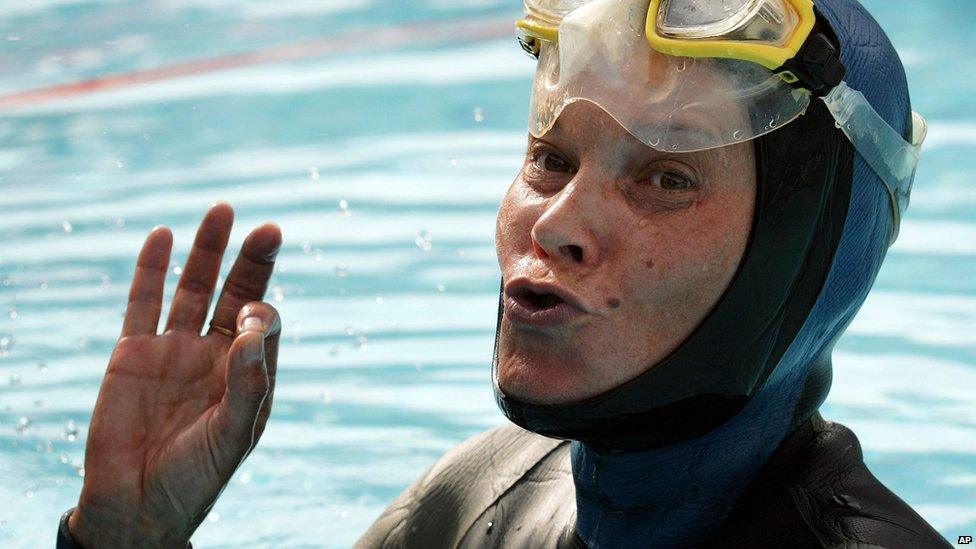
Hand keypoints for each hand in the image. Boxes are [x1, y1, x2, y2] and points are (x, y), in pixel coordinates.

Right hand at [68, 203, 281, 547]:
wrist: (136, 503)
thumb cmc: (196, 476)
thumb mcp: (232, 434)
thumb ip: (247, 384)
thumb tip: (251, 330)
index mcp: (246, 373)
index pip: (262, 323)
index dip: (260, 311)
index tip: (246, 323)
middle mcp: (214, 354)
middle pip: (235, 294)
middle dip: (251, 262)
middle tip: (266, 227)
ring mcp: (173, 349)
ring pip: (193, 289)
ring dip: (207, 251)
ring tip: (221, 210)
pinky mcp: (133, 351)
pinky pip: (143, 302)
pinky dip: (151, 269)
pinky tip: (163, 236)